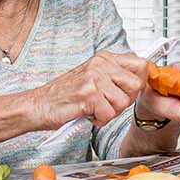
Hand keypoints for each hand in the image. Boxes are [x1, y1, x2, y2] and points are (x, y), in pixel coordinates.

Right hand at [30, 51, 147, 128]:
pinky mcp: (88, 95)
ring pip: (123, 103)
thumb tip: (141, 80)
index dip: (141, 80)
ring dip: (110, 113)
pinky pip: (108, 115)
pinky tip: (87, 115)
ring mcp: (94, 78)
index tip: (132, 90)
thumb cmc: (65, 95)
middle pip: (136, 85)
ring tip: (94, 109)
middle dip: (125, 100)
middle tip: (108, 104)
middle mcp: (101, 65)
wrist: (38, 105)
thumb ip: (115, 76)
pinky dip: (99, 121)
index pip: (140, 63)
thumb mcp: (93, 77)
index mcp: (104, 58)